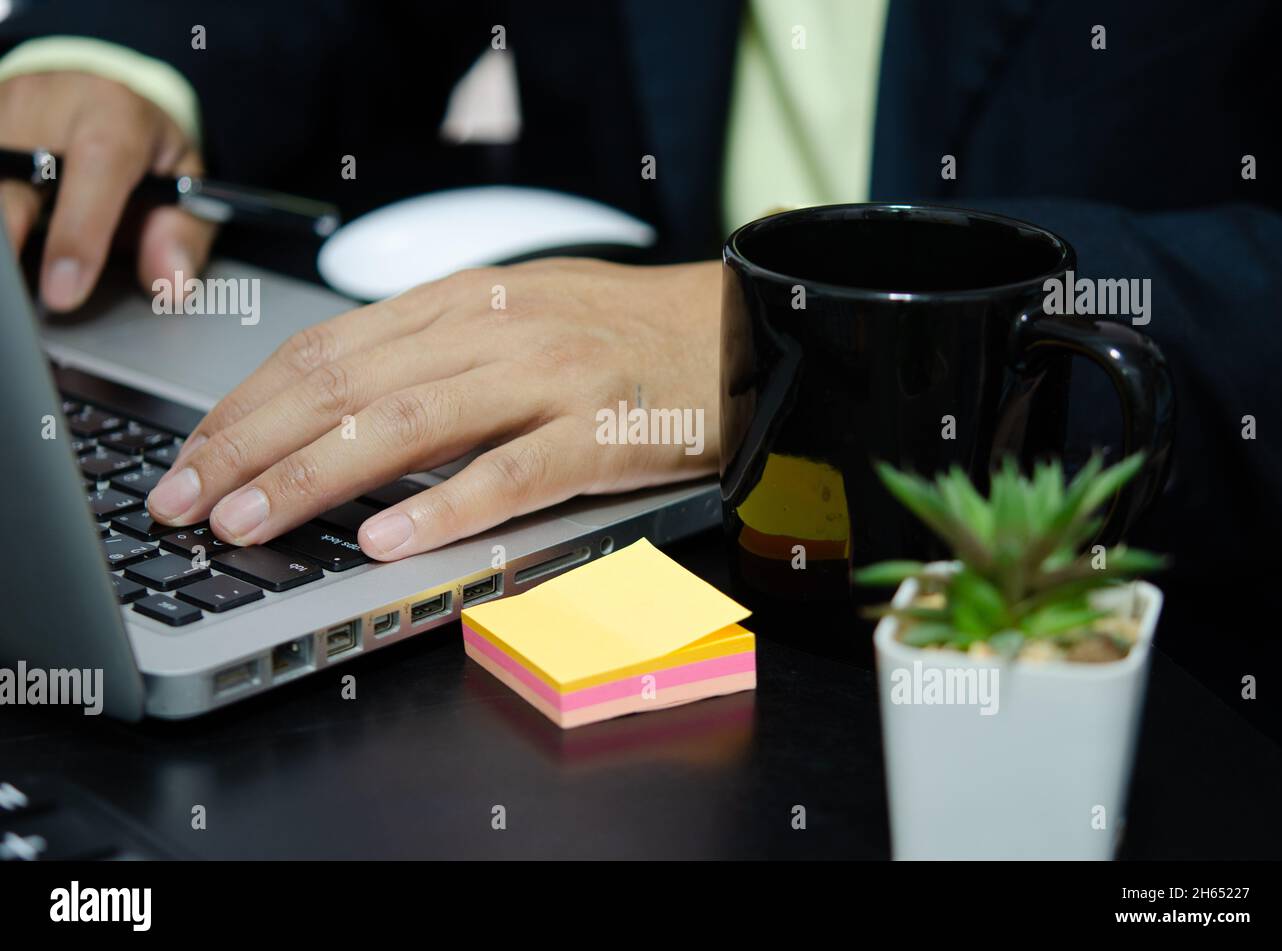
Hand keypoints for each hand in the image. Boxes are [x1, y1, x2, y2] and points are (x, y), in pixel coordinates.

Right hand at [0, 71, 214, 310]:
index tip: (64, 292)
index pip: (96, 163)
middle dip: (14, 237)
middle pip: (15, 175)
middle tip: (20, 299)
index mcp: (113, 113)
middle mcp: (46, 101)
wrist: (99, 96)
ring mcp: (0, 108)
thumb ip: (182, 234)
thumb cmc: (144, 149)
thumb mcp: (185, 184)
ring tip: (12, 283)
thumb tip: (171, 285)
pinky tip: (9, 249)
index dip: (78, 232)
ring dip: (2, 232)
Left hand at [146, 258, 720, 559]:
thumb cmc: (622, 333)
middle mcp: (493, 328)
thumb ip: (432, 352)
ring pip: (408, 423)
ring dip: (316, 476)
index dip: (246, 403)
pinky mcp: (599, 432)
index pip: (325, 347)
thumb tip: (336, 405)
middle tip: (186, 501)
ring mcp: (548, 378)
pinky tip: (384, 540)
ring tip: (252, 523)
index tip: (193, 456)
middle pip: (345, 382)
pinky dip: (442, 507)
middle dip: (250, 444)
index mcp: (461, 299)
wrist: (735, 329)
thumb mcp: (514, 315)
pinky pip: (510, 473)